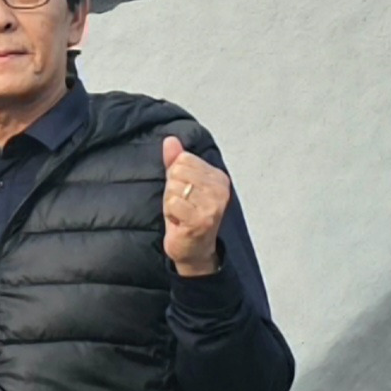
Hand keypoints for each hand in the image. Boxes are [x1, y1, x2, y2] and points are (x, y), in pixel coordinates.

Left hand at [162, 136, 231, 277]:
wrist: (193, 250)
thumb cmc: (187, 217)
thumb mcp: (180, 185)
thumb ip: (175, 161)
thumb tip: (170, 140)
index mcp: (218, 178)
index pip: (184, 159)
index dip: (175, 176)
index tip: (184, 193)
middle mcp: (220, 190)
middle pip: (177, 172)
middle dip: (171, 190)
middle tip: (181, 206)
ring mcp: (212, 206)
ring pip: (173, 188)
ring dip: (170, 203)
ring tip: (181, 215)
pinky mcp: (201, 220)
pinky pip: (172, 204)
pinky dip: (170, 214)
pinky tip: (179, 223)